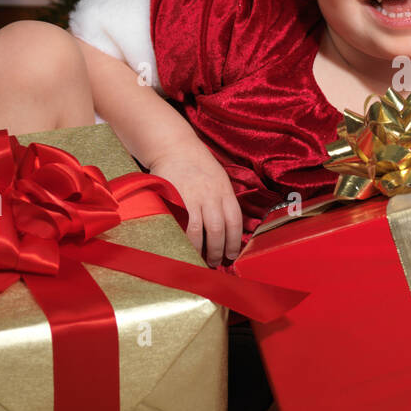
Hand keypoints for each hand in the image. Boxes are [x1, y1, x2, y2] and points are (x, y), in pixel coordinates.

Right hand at [147, 139, 243, 265]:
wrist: (175, 147)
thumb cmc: (198, 165)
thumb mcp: (219, 179)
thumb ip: (223, 200)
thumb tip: (229, 228)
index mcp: (225, 191)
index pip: (235, 221)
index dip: (235, 242)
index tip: (233, 255)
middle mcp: (211, 195)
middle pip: (219, 230)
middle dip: (219, 250)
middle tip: (216, 262)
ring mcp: (193, 197)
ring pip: (201, 231)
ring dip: (201, 249)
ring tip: (201, 259)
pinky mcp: (176, 199)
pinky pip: (181, 224)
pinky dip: (184, 239)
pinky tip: (185, 247)